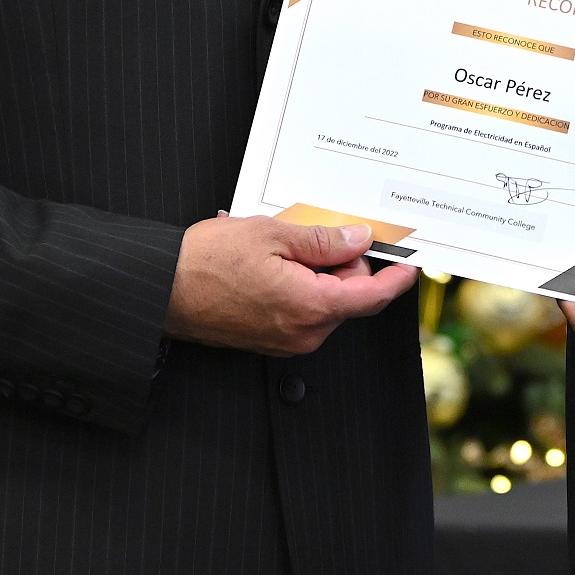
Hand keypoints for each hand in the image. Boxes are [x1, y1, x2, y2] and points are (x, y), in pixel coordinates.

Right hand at [164, 212, 417, 355]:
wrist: (162, 289)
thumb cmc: (207, 262)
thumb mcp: (273, 235)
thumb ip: (324, 241)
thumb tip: (359, 240)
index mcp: (310, 307)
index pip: (370, 296)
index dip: (396, 279)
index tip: (412, 265)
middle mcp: (303, 332)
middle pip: (348, 294)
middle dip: (338, 262)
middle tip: (304, 234)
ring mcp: (286, 339)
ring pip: (325, 299)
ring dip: (311, 269)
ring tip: (274, 247)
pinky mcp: (270, 339)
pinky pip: (301, 307)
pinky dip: (295, 282)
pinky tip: (266, 263)